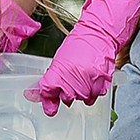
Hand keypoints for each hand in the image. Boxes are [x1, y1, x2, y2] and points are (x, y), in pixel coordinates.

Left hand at [29, 0, 139, 116]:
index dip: (47, 99)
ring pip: (81, 99)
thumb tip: (37, 94)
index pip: (48, 91)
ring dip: (81, 92)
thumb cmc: (79, 44)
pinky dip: (93, 91)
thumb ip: (51, 78)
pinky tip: (92, 79)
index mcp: (59, 71)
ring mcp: (89, 83)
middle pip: (66, 99)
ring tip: (83, 76)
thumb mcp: (60, 59)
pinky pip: (95, 96)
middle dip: (66, 93)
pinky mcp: (102, 84)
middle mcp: (73, 80)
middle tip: (71, 80)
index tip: (49, 106)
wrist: (99, 34)